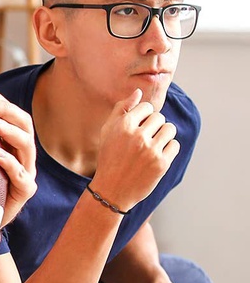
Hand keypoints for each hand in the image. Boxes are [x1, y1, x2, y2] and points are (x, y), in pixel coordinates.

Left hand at [0, 83, 36, 225]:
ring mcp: (26, 171)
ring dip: (8, 130)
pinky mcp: (24, 192)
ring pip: (26, 145)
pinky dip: (10, 164)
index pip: (8, 112)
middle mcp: (21, 153)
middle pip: (22, 123)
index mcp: (9, 140)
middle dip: (4, 109)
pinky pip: (22, 176)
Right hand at [93, 89, 179, 210]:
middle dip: (154, 126)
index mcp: (123, 126)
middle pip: (159, 118)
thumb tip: (139, 92)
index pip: (147, 107)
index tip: (138, 127)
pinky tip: (156, 156)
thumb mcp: (107, 132)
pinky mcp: (162, 163)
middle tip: (144, 139)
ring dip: (163, 135)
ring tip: (152, 145)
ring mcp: (150, 150)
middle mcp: (137, 136)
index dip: (144, 116)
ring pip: (170, 129)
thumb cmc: (109, 158)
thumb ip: (122, 109)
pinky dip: (168, 149)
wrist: (111, 190)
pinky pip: (175, 145)